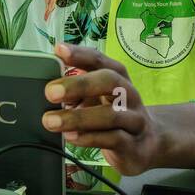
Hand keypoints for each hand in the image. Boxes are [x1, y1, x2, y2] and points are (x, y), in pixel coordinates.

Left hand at [41, 43, 165, 175]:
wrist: (146, 143)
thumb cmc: (112, 114)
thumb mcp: (95, 98)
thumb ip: (74, 91)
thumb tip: (49, 90)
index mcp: (117, 78)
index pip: (100, 60)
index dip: (80, 54)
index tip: (59, 50)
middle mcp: (129, 95)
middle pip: (110, 81)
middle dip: (79, 84)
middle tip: (50, 92)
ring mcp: (134, 120)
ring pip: (111, 115)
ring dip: (78, 118)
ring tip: (51, 121)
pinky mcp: (133, 144)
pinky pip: (114, 139)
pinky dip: (89, 138)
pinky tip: (70, 137)